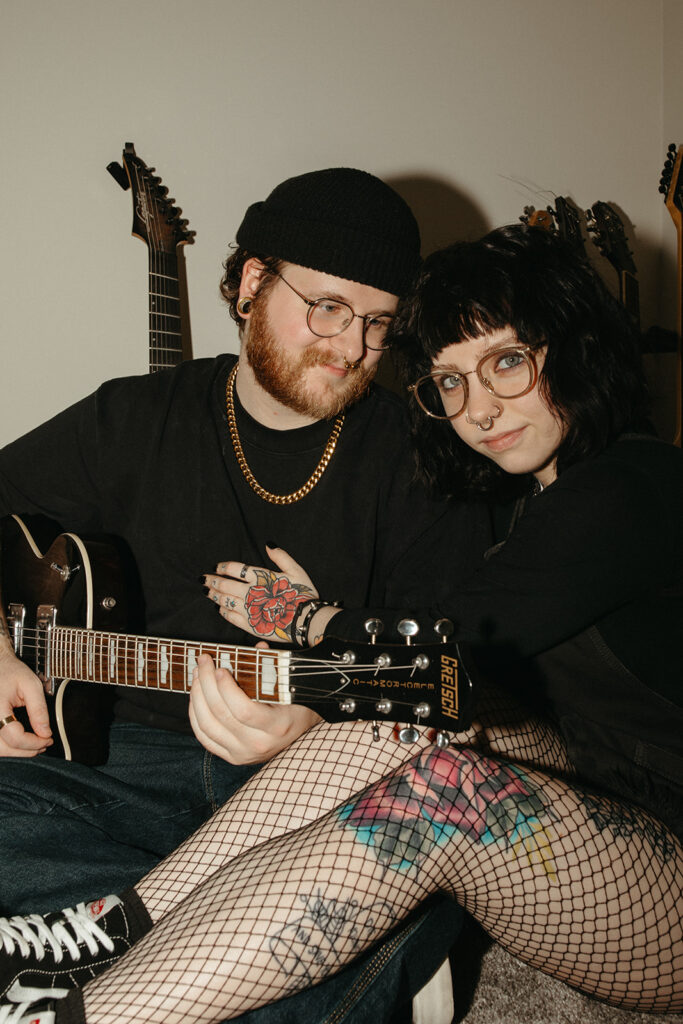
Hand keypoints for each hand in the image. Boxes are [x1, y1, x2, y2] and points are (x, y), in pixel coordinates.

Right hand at [0, 643, 52, 756]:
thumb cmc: (11, 672)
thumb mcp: (31, 685)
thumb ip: (39, 710)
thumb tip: (45, 733)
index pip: (14, 736)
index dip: (34, 742)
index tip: (48, 738)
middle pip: (4, 748)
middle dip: (27, 750)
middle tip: (44, 743)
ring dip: (17, 752)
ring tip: (34, 745)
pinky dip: (9, 748)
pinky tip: (21, 743)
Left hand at [189, 652, 321, 763]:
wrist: (300, 735)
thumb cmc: (295, 706)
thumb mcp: (289, 687)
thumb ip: (273, 667)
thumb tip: (258, 647)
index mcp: (277, 726)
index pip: (244, 710)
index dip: (226, 689)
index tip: (220, 669)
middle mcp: (259, 745)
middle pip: (221, 715)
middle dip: (206, 684)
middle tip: (203, 663)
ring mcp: (243, 754)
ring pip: (207, 726)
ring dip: (197, 698)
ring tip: (197, 676)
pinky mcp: (232, 757)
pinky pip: (205, 738)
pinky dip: (195, 716)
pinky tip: (196, 698)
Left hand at [204, 546, 317, 642]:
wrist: (306, 621)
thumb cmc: (303, 594)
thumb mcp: (296, 570)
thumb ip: (281, 556)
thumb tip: (268, 544)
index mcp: (261, 577)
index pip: (235, 569)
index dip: (223, 567)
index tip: (216, 567)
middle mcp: (251, 592)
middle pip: (225, 584)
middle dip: (212, 580)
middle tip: (202, 578)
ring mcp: (248, 609)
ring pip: (224, 600)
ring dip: (213, 594)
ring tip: (206, 590)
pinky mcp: (249, 624)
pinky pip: (230, 616)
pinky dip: (222, 611)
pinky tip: (218, 608)